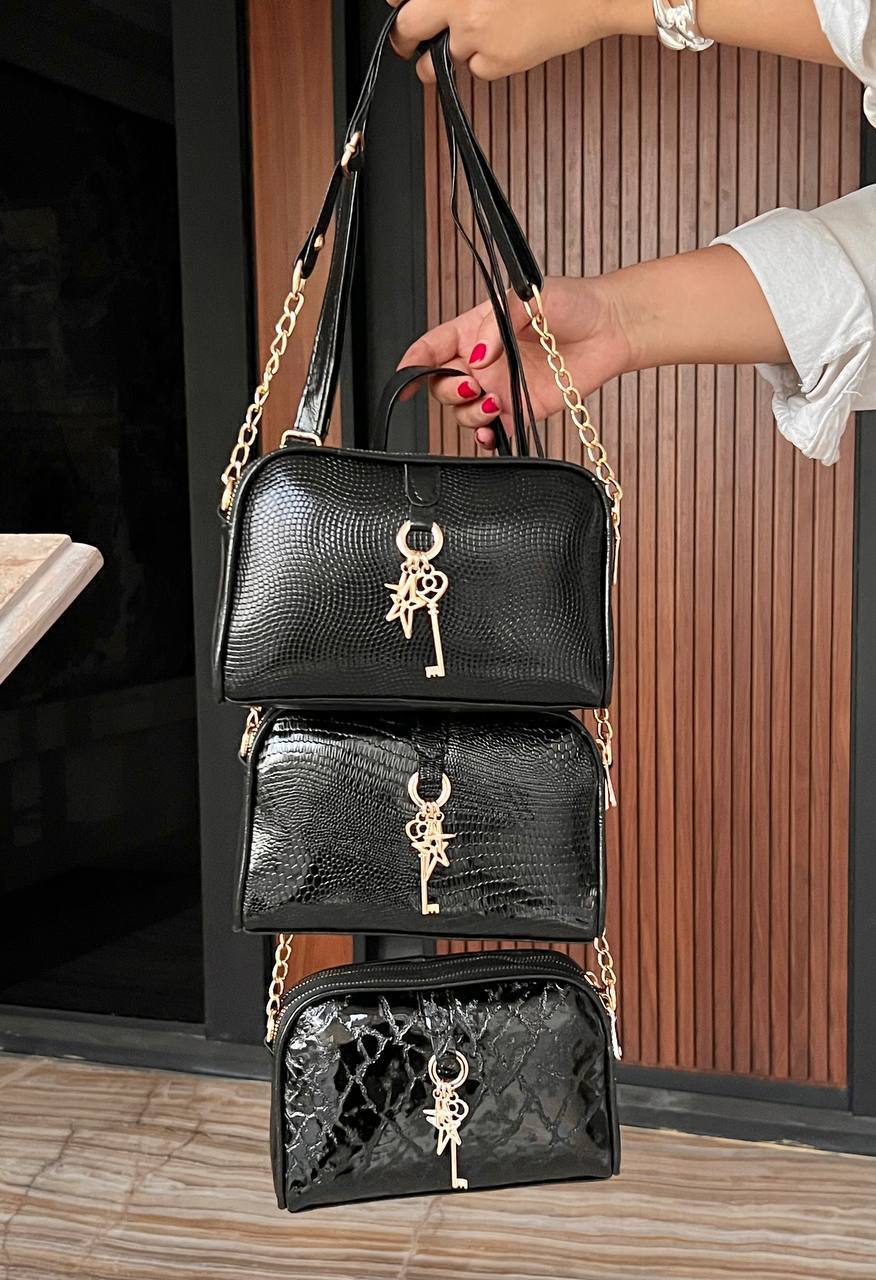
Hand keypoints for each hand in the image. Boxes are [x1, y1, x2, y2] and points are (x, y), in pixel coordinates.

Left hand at [387, 0, 624, 82]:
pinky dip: (485, 62)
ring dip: (444, 58)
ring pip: (437, 61)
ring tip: (470, 41)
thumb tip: (416, 2)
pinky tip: (506, 41)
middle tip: (409, 43)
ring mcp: (475, 32)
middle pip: (407, 29)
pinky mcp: (496, 60)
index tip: (404, 8)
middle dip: (406, 40)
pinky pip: (475, 71)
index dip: (403, 5)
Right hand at [398, 277, 632, 448]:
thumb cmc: (573, 303)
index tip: (404, 380)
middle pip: (442, 387)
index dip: (411, 365)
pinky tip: (493, 433)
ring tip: (496, 403)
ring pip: (464, 412)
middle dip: (448, 392)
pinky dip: (487, 438)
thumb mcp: (528, 297)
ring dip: (472, 414)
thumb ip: (496, 324)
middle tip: (472, 386)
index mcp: (474, 331)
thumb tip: (477, 357)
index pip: (431, 349)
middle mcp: (483, 362)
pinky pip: (494, 432)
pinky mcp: (522, 410)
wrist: (612, 328)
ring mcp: (500, 388)